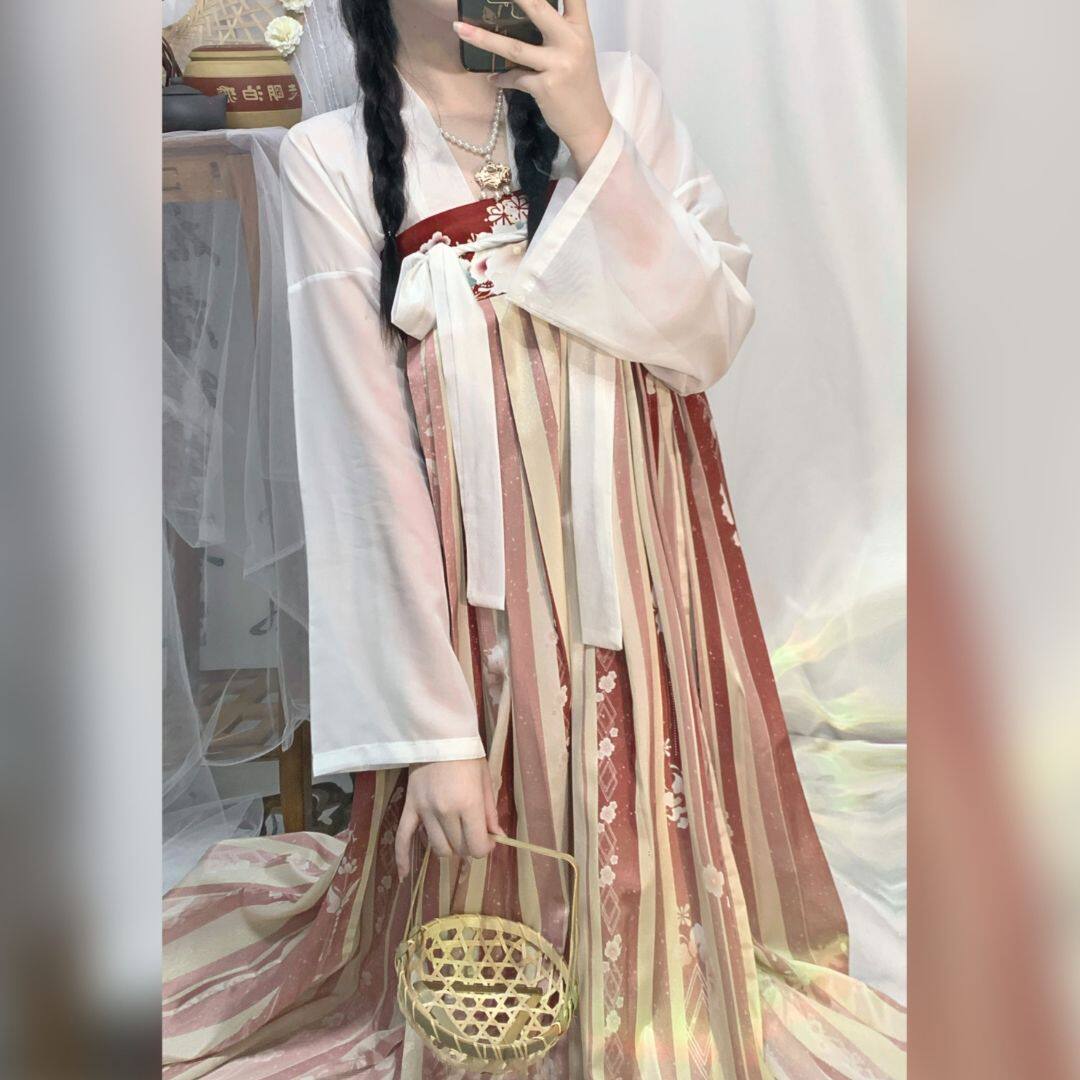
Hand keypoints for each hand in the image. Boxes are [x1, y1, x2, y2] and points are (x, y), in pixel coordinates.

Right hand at [395, 756, 504, 881]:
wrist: (437, 733)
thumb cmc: (466, 754)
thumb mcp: (485, 780)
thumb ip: (490, 812)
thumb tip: (498, 837)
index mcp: (468, 804)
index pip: (476, 846)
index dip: (485, 848)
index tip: (489, 840)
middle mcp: (445, 812)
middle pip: (458, 849)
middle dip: (468, 846)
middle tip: (473, 834)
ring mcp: (425, 811)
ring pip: (437, 847)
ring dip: (448, 847)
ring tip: (454, 835)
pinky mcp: (409, 807)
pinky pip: (402, 838)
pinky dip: (403, 858)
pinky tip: (405, 875)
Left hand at [452, 0, 612, 171]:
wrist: (590, 126)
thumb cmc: (579, 87)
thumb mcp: (577, 53)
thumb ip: (557, 32)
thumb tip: (524, 20)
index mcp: (581, 29)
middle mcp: (571, 42)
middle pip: (537, 8)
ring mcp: (558, 65)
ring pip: (514, 47)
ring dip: (483, 38)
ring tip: (460, 28)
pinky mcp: (545, 87)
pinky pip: (514, 78)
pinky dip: (502, 78)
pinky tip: (492, 78)